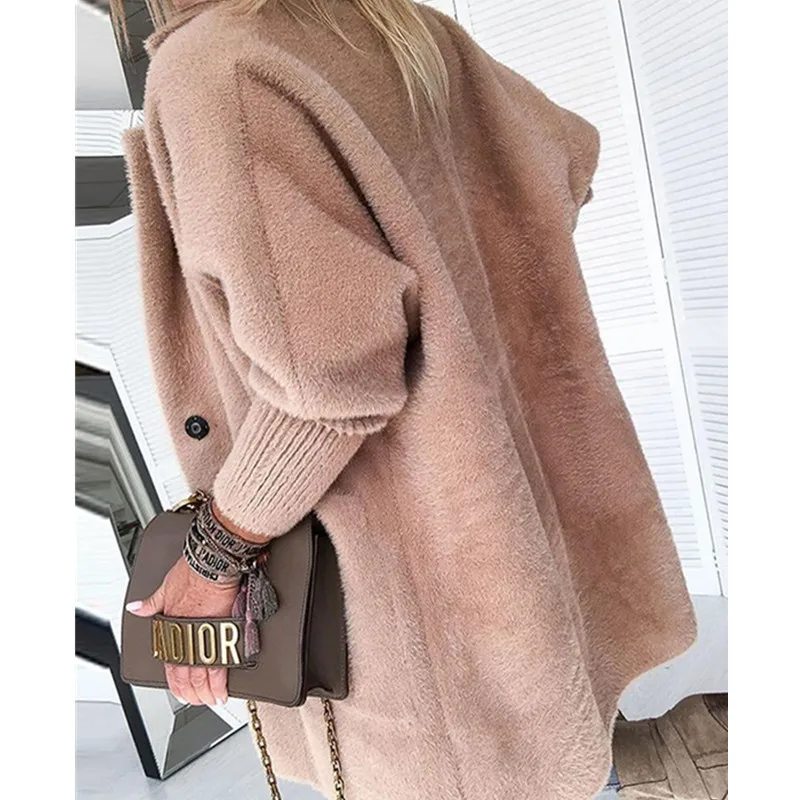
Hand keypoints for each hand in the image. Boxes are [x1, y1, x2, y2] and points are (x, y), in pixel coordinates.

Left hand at [126, 556, 239, 705]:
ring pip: (201, 675)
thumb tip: (135, 607)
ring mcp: (203, 638)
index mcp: (172, 628)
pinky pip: (219, 667)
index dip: (175, 681)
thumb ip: (151, 602)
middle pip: (186, 674)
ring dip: (206, 692)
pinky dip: (220, 683)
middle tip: (199, 701)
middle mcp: (185, 637)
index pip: (170, 663)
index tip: (181, 690)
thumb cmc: (190, 573)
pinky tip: (223, 692)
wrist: (210, 565)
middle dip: (192, 692)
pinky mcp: (221, 635)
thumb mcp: (163, 588)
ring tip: (212, 701)